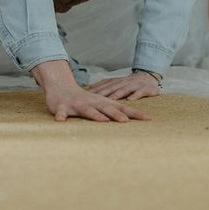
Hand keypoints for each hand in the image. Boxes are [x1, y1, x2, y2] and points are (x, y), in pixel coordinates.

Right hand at [32, 59, 149, 122]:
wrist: (61, 87)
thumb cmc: (84, 99)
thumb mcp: (100, 104)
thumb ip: (114, 110)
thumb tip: (132, 119)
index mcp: (102, 102)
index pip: (121, 108)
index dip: (134, 113)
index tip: (147, 119)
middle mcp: (92, 102)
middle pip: (106, 108)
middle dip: (116, 115)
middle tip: (126, 122)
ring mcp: (77, 105)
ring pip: (87, 110)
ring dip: (95, 115)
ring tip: (104, 121)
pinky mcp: (61, 107)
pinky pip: (61, 112)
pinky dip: (61, 116)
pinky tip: (61, 121)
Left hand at [88, 71, 161, 100]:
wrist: (148, 77)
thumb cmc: (129, 84)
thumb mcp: (116, 84)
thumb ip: (104, 87)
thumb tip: (88, 90)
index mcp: (116, 82)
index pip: (103, 85)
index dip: (94, 90)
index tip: (84, 95)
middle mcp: (123, 82)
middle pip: (111, 87)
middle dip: (102, 93)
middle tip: (93, 98)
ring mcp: (134, 85)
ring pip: (124, 89)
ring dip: (117, 94)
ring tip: (111, 99)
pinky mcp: (145, 89)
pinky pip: (140, 92)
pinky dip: (135, 95)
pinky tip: (130, 100)